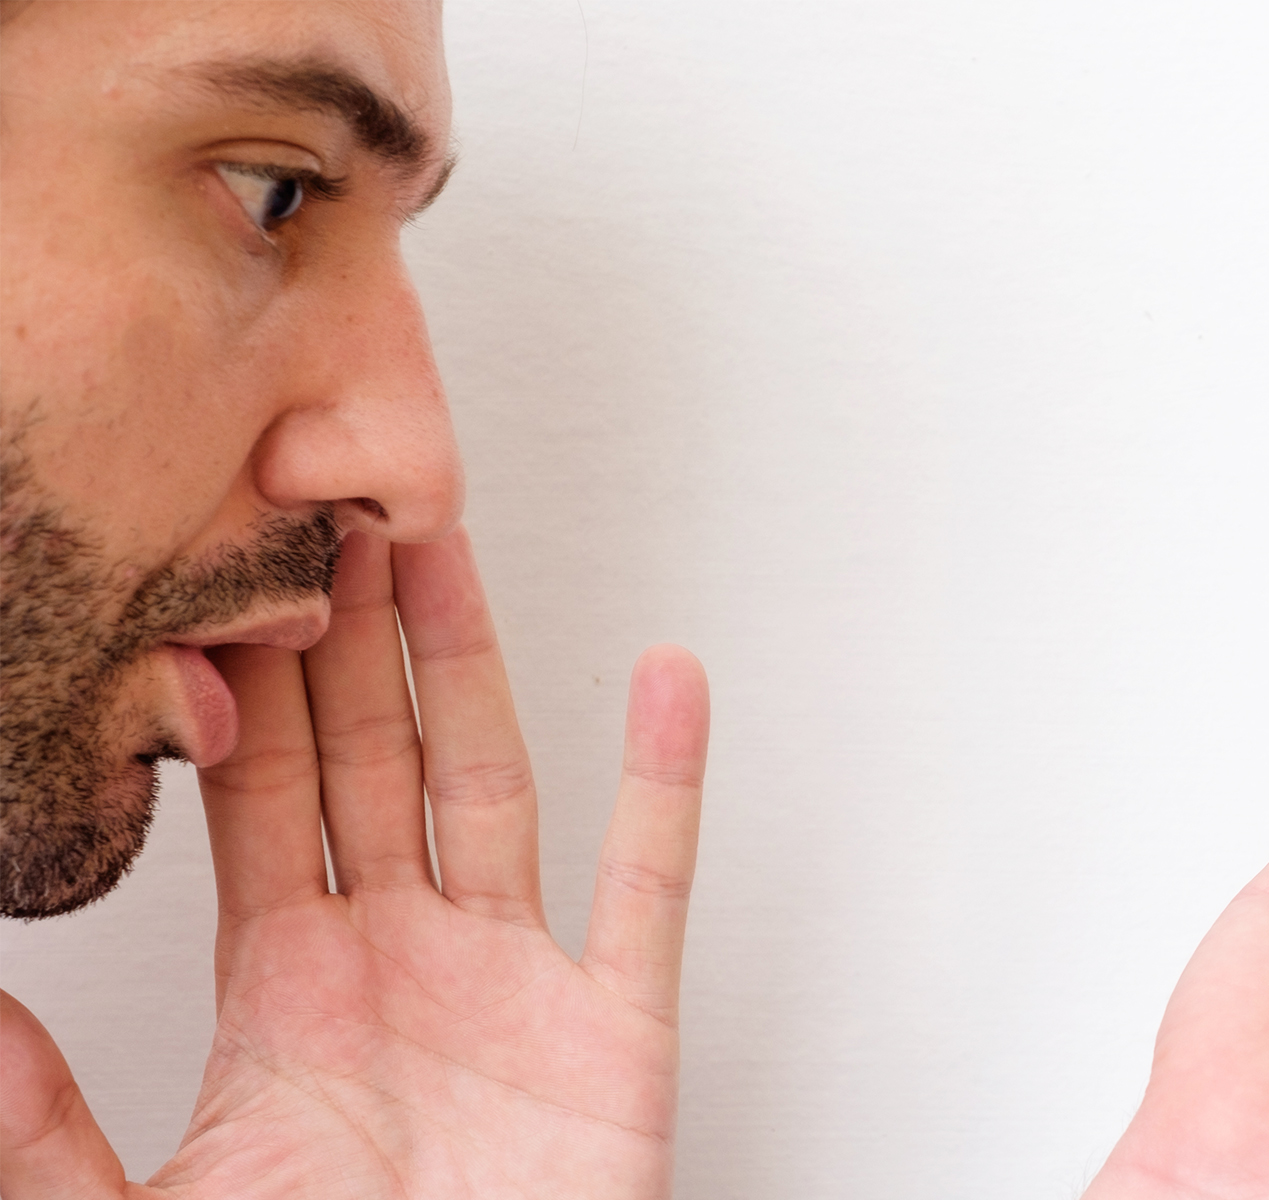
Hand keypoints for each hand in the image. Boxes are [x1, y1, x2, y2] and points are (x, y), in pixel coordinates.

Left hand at [0, 530, 708, 1198]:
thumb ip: (37, 1117)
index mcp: (286, 992)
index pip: (257, 804)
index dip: (234, 692)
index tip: (210, 580)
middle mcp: (402, 959)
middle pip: (370, 759)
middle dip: (340, 635)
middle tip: (319, 504)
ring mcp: (512, 983)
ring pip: (491, 783)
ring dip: (469, 666)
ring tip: (443, 543)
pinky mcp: (613, 1029)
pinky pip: (646, 886)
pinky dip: (664, 782)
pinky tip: (664, 684)